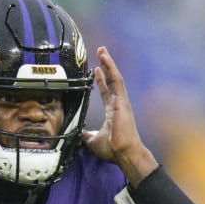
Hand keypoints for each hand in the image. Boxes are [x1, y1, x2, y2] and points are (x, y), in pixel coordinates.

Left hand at [82, 46, 157, 183]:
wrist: (123, 153)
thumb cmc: (113, 149)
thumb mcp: (93, 140)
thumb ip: (87, 135)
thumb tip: (81, 134)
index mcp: (112, 112)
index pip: (106, 91)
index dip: (101, 80)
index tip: (96, 70)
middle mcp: (117, 104)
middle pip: (111, 80)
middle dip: (106, 66)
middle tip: (100, 52)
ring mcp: (121, 101)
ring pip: (115, 77)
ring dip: (109, 63)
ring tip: (102, 50)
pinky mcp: (122, 100)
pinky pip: (117, 81)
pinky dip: (111, 69)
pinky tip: (105, 59)